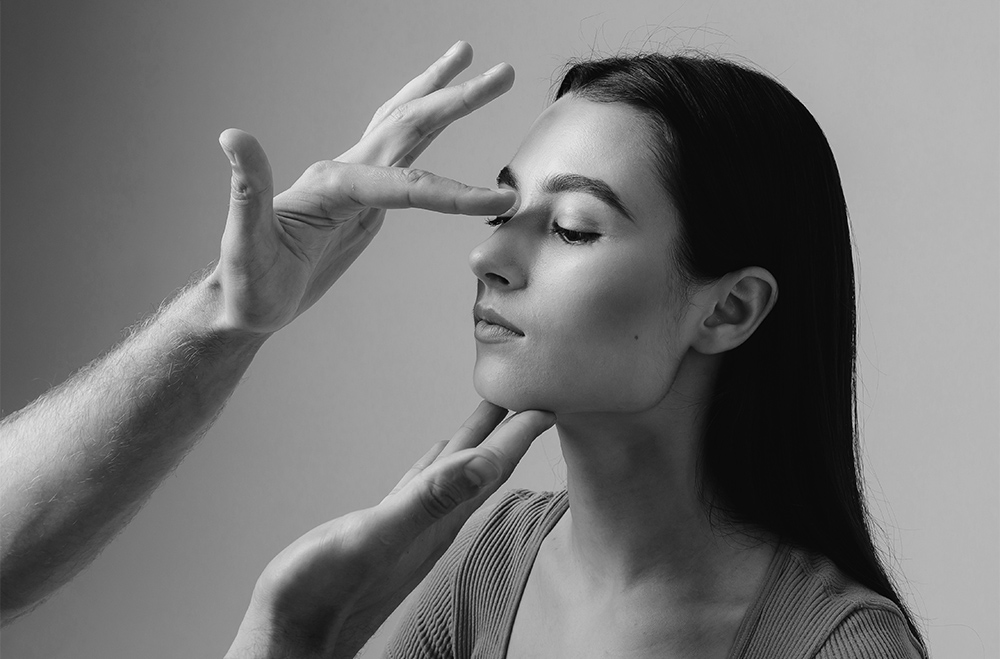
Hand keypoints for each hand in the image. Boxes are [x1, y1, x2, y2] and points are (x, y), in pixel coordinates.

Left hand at [209, 42, 516, 334]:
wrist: (242, 303)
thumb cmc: (245, 284)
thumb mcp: (242, 242)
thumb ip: (246, 188)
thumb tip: (232, 135)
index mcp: (330, 182)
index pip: (403, 181)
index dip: (451, 192)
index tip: (496, 201)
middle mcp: (345, 171)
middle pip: (411, 124)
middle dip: (458, 99)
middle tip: (503, 73)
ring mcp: (356, 183)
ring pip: (406, 128)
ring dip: (440, 96)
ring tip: (467, 62)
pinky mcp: (362, 200)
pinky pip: (404, 160)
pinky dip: (426, 135)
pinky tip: (435, 125)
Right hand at [225, 402, 555, 658]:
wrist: (291, 639)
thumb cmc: (323, 597)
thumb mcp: (376, 539)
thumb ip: (428, 502)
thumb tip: (483, 464)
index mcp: (436, 521)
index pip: (490, 467)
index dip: (519, 433)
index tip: (546, 402)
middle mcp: (432, 525)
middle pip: (481, 466)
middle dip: (506, 430)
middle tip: (528, 393)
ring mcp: (410, 529)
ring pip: (455, 474)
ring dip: (475, 443)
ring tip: (491, 413)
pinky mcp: (383, 532)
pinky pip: (423, 486)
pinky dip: (436, 464)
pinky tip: (437, 454)